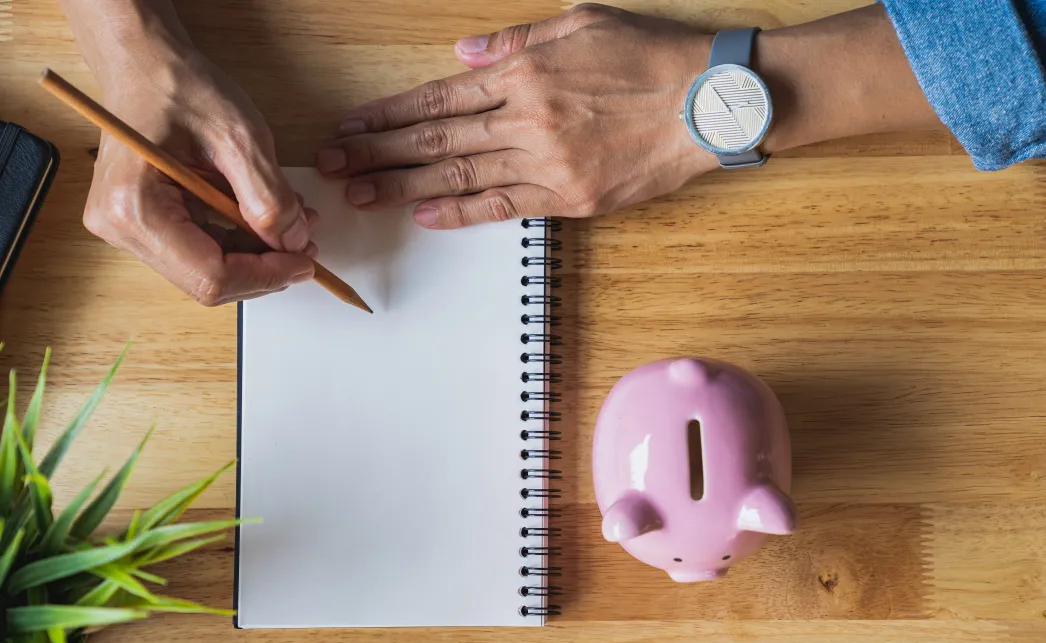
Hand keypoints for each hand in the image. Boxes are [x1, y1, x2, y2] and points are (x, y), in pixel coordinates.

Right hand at [83, 44, 317, 304]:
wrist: (144, 64)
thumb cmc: (179, 86)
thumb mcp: (239, 136)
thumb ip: (270, 197)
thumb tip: (295, 244)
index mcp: (134, 208)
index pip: (210, 275)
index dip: (266, 275)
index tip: (305, 261)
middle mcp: (121, 228)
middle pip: (208, 281)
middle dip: (264, 268)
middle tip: (306, 245)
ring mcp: (129, 230)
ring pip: (208, 270)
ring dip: (257, 256)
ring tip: (293, 225)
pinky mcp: (144, 225)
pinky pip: (202, 251)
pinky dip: (240, 241)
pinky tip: (266, 219)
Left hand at [317, 4, 716, 227]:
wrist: (712, 103)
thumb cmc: (652, 57)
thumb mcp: (582, 22)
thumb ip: (515, 39)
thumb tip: (461, 54)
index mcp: (525, 73)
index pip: (438, 99)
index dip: (387, 115)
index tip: (351, 126)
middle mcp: (528, 120)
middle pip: (436, 141)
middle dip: (377, 153)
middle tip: (332, 167)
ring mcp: (549, 163)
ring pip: (460, 178)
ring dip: (403, 187)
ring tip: (360, 195)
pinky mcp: (572, 198)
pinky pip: (505, 208)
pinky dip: (462, 214)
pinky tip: (425, 216)